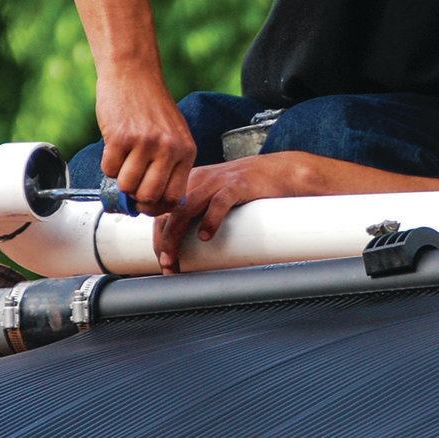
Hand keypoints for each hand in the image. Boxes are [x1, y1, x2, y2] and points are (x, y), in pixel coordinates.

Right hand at [96, 75, 194, 213]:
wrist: (133, 73)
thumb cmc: (151, 107)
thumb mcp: (173, 135)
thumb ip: (170, 165)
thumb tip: (155, 202)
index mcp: (186, 151)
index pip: (174, 197)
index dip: (157, 206)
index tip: (146, 204)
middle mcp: (169, 148)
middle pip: (149, 196)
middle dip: (136, 197)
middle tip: (130, 185)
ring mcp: (145, 143)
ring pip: (127, 185)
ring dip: (119, 179)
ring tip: (123, 160)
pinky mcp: (121, 137)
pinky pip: (109, 169)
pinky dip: (107, 164)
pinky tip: (114, 147)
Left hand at [152, 153, 314, 272]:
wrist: (281, 171)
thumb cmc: (248, 190)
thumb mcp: (218, 195)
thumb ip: (202, 213)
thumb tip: (188, 249)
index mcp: (191, 182)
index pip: (162, 210)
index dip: (158, 237)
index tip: (163, 261)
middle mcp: (199, 179)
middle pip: (169, 212)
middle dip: (163, 242)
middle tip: (166, 266)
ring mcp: (218, 182)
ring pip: (186, 209)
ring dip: (175, 237)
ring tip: (175, 259)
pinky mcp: (238, 186)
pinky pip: (219, 202)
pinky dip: (209, 220)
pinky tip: (205, 236)